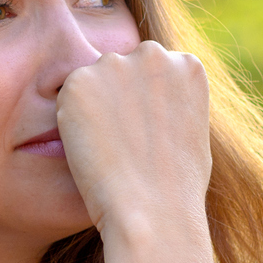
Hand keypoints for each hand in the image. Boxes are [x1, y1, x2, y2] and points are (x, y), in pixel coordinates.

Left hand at [53, 42, 211, 244]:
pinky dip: (71, 121)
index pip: (152, 72)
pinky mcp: (78, 81)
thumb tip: (157, 106)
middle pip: (122, 69)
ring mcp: (114, 64)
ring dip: (94, 107)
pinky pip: (68, 97)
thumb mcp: (194, 131)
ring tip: (107, 148)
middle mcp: (152, 54)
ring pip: (93, 81)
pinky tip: (88, 148)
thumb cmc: (178, 186)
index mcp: (187, 65)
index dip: (142, 105)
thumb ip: (174, 104)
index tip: (142, 133)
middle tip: (120, 142)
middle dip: (118, 98)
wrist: (151, 209)